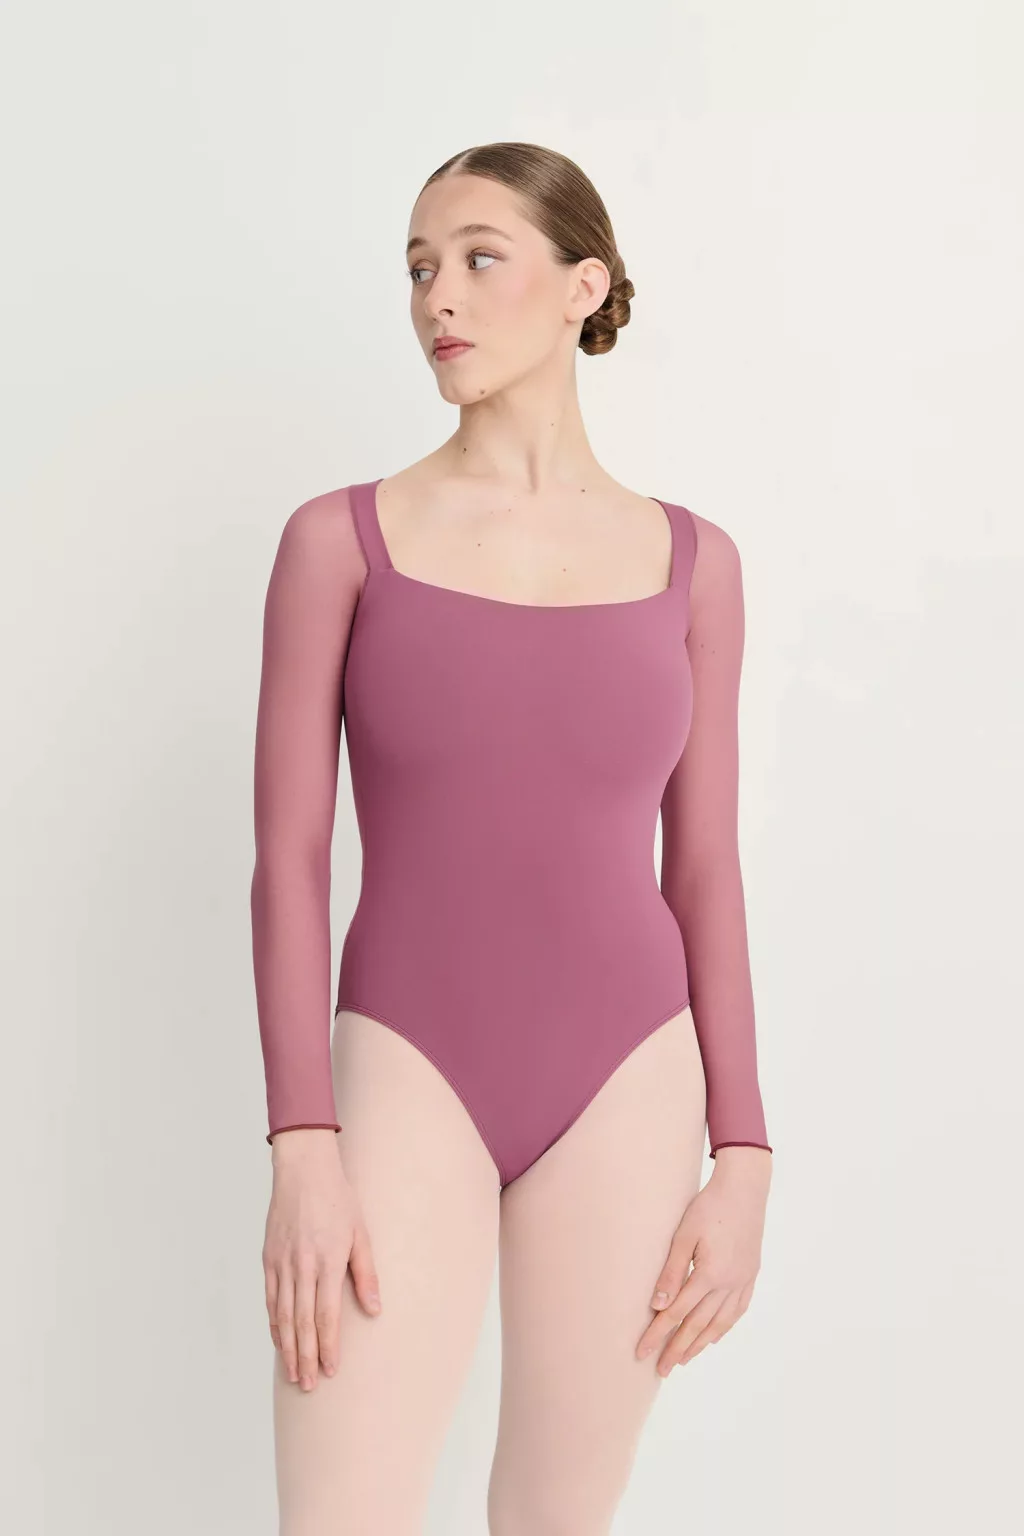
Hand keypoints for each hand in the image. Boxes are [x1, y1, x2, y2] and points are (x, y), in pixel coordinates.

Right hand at [263, 1131, 380, 1390]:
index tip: (331, 1370)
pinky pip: (270, 1299)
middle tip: (309, 1386)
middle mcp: (302, 1266)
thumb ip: (366, 1273)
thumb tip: (374, 1311)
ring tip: (294, 1374)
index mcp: (327, 1260)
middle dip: (306, 1357)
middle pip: (301, 1322)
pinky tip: (279, 1341)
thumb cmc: (337, 1198)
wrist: (303, 1169)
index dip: (328, 1345)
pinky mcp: (269, 1258)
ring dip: (288, 1348)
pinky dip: (274, 1323)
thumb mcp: (361, 1233)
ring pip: (283, 1315)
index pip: (326, 1314)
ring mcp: (282, 1263)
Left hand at [636, 1148, 770, 1373]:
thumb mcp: (685, 1235)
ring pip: (719, 1323)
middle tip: (661, 1369)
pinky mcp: (750, 1275)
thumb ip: (672, 1272)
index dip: (657, 1335)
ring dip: (699, 1343)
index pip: (676, 1314)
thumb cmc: (710, 1206)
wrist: (745, 1188)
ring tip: (683, 1358)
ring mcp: (743, 1281)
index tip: (642, 1353)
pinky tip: (714, 1335)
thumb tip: (657, 1307)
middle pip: (698, 1325)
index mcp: (710, 1275)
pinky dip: (724, 1326)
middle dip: (677, 1349)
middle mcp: (729, 1284)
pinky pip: (737, 1310)